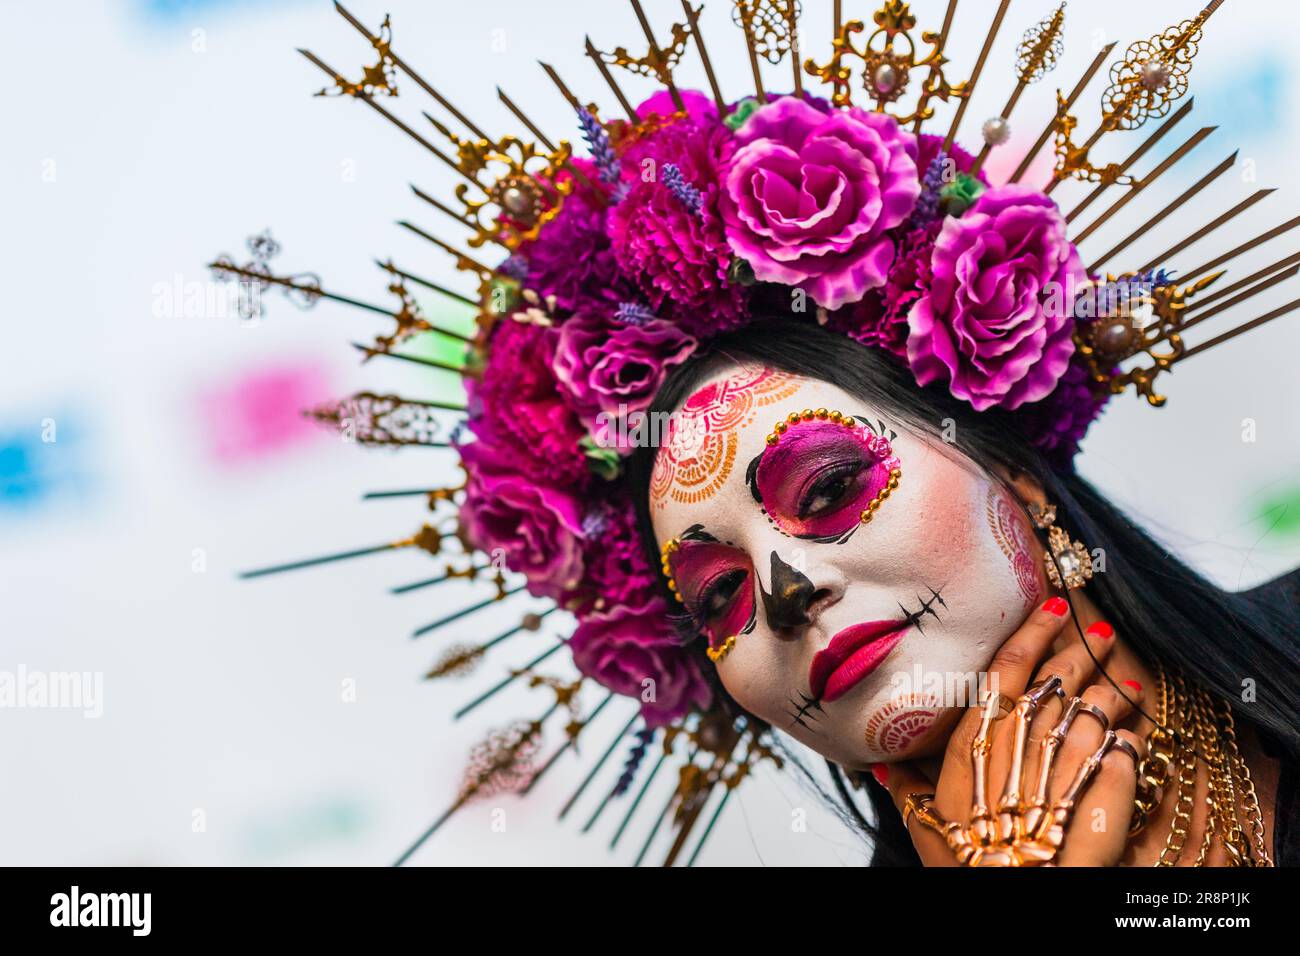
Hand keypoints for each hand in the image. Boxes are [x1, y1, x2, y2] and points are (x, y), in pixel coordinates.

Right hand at [881, 598, 1146, 865]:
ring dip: (1109, 691)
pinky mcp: (1101, 795)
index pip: (1006, 670)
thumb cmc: (966, 866)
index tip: (1051, 607)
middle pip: (1055, 682)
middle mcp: (1019, 745)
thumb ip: (908, 789)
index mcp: (974, 744)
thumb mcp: (926, 825)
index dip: (1031, 634)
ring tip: (1122, 680)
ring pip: (1091, 711)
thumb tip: (883, 765)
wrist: (1016, 898)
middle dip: (1080, 651)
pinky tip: (1134, 729)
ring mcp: (1064, 766)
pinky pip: (1119, 751)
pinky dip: (1127, 736)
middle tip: (1101, 631)